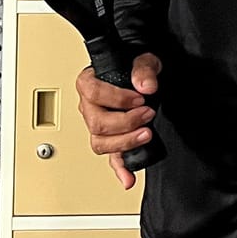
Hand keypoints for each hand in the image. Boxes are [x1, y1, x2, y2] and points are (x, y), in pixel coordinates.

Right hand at [76, 53, 160, 190]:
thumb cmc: (135, 66)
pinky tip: (128, 179)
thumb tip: (146, 86)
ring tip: (146, 134)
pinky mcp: (111, 140)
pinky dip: (119, 170)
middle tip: (148, 114)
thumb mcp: (143, 58)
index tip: (139, 99)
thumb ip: (144, 69)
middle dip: (125, 122)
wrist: (142, 76)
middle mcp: (89, 107)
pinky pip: (110, 158)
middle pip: (97, 123)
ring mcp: (98, 126)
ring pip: (100, 143)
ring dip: (124, 143)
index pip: (93, 93)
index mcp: (89, 84)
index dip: (116, 99)